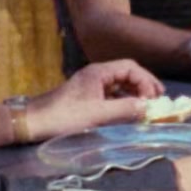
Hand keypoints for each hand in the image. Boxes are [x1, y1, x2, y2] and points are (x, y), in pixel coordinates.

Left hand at [28, 59, 164, 139]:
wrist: (33, 122)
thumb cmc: (64, 116)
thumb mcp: (97, 114)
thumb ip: (124, 109)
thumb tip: (148, 107)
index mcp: (99, 72)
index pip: (131, 68)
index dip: (146, 81)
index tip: (153, 98)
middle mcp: (97, 74)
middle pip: (127, 73)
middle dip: (144, 85)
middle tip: (158, 99)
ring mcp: (91, 85)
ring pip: (120, 84)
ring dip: (134, 93)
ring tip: (146, 105)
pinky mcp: (87, 96)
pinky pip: (112, 94)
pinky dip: (123, 100)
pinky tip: (128, 111)